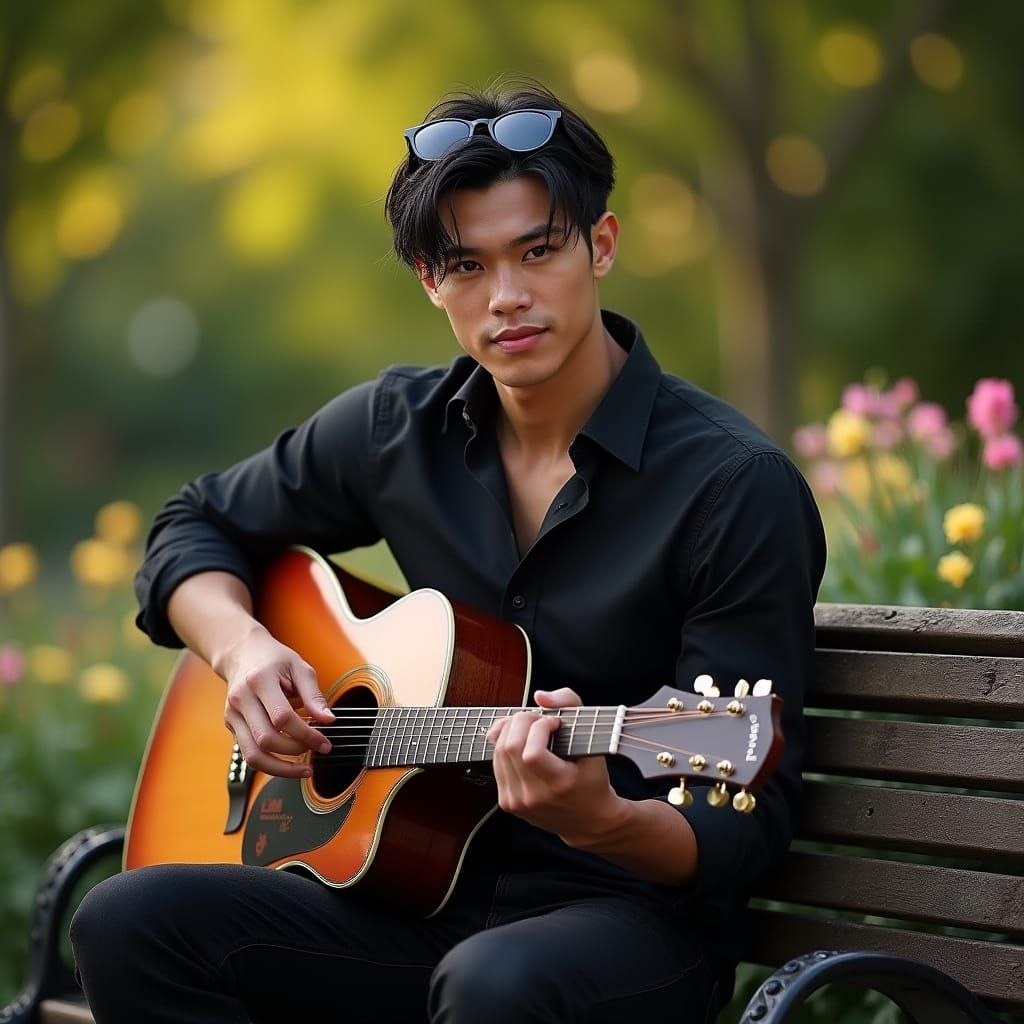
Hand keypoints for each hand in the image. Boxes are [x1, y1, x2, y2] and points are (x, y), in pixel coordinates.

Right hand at [220, 627, 335, 778]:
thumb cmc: (273, 659)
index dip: (306, 734)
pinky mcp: (231, 726)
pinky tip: (288, 761)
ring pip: (252, 756)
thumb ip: (314, 695)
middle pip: (266, 739)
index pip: (282, 717)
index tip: (324, 742)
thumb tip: (328, 720)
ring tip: (303, 769)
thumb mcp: (299, 667)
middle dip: (296, 751)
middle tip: (317, 750)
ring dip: (280, 768)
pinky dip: (270, 763)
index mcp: (259, 681)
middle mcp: (240, 700)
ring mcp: (232, 715)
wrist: (242, 653)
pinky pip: (248, 754)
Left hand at [485, 687, 628, 845]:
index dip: (539, 728)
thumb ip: (570, 705)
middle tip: (539, 720)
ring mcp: (517, 802)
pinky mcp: (507, 802)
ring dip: (512, 731)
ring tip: (531, 728)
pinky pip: (496, 763)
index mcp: (557, 786)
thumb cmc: (592, 778)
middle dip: (522, 722)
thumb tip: (539, 696)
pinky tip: (521, 742)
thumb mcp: (593, 741)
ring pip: (498, 752)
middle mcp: (533, 797)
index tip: (555, 723)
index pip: (531, 753)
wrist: (589, 820)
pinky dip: (505, 746)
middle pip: (509, 747)